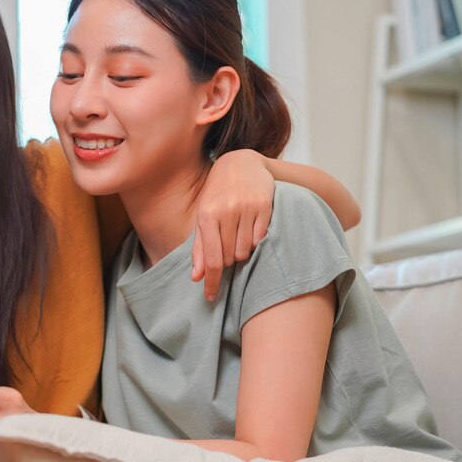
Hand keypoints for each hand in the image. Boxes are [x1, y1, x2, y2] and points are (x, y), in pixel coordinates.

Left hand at [192, 149, 273, 300]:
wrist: (240, 163)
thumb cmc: (217, 194)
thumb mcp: (203, 217)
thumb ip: (200, 247)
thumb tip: (196, 277)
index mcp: (207, 215)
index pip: (211, 258)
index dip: (211, 281)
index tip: (210, 297)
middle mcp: (226, 211)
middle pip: (229, 257)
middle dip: (226, 260)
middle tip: (226, 245)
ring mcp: (246, 207)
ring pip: (245, 250)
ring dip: (241, 250)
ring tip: (237, 235)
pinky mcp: (264, 205)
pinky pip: (260, 238)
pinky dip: (254, 241)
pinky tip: (250, 229)